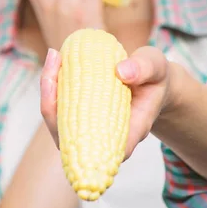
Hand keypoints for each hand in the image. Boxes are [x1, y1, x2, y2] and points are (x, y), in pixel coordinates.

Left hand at [40, 44, 177, 159]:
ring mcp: (91, 127)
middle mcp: (106, 136)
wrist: (151, 80)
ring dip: (50, 92)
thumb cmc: (155, 76)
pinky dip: (55, 86)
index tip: (66, 112)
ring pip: (60, 122)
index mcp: (130, 131)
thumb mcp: (156, 67)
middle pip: (69, 138)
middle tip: (53, 70)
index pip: (101, 150)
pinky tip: (56, 60)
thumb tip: (121, 72)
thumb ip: (144, 69)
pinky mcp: (81, 115)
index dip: (77, 142)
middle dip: (52, 106)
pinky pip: (61, 107)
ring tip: (54, 57)